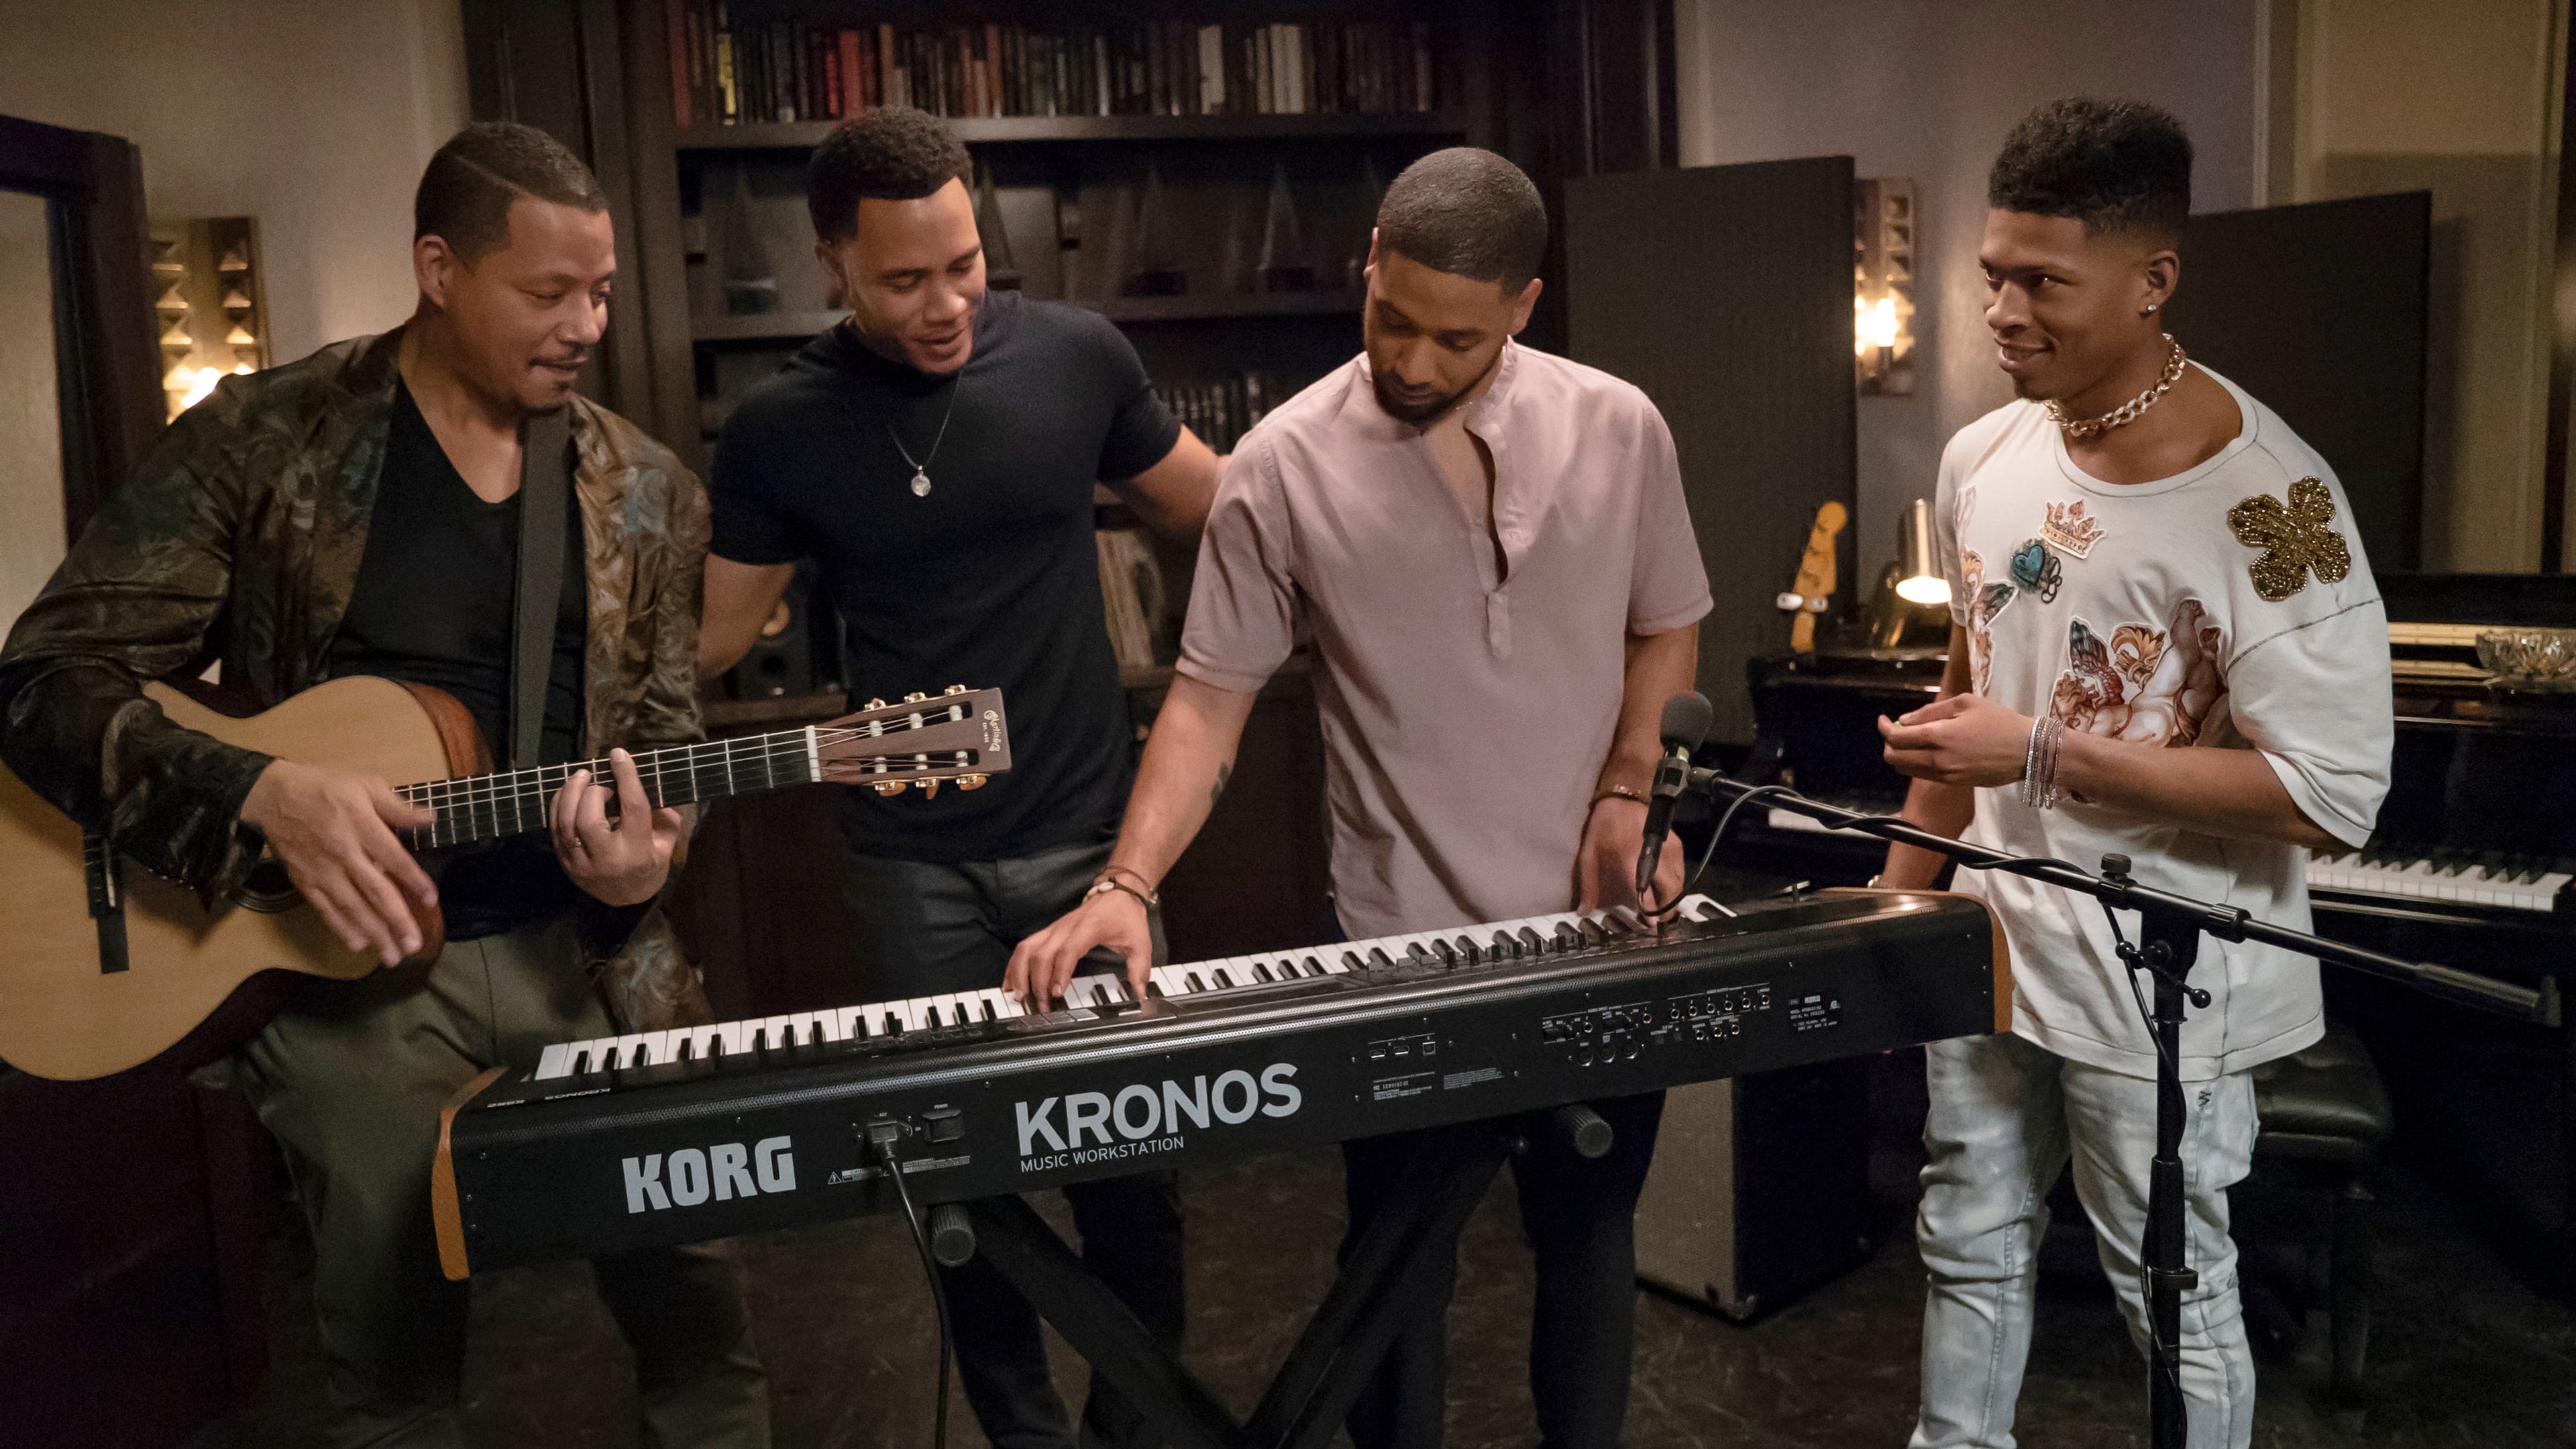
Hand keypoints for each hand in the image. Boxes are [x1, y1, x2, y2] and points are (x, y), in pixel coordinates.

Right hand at [239, 759, 436, 966]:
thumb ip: (398, 807)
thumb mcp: (365, 785)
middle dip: (396, 921)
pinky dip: (341, 928)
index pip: (394, 858)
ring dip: (374, 933)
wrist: (271, 795)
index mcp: (361, 826)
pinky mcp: (304, 880)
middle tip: (415, 946)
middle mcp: (343, 852)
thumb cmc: (324, 787)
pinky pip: (325, 908)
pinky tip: (358, 945)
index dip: (414, 881)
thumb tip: (432, 818)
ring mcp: (322, 870)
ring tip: (393, 956)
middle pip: (375, 891)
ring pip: (352, 907)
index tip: (431, 902)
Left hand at [549, 748, 684, 906]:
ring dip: (570, 794)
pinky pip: (555, 830)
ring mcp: (582, 864)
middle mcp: (607, 860)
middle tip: (598, 780)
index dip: (626, 777)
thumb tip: (648, 777)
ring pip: (566, 824)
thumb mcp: (667, 839)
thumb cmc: (651, 861)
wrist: (628, 897)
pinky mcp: (566, 864)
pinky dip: (558, 806)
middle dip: (590, 791)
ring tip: (580, 778)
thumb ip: (663, 810)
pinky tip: (568, 793)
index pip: (631, 808)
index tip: (619, 755)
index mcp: (638, 852)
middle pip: (589, 819)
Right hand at [1005, 885, 1153, 1006]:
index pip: (1068, 950)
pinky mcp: (1048, 932)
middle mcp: (1066, 927)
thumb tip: (1140, 993)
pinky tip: (1010, 982)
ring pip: (1027, 948)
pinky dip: (1015, 965)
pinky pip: (1025, 947)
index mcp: (1089, 928)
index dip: (1060, 972)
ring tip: (1018, 996)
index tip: (1057, 993)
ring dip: (1019, 973)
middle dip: (1037, 982)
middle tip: (1041, 1006)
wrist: (1118, 892)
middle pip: (1042, 953)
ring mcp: (1054, 929)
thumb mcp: (1141, 942)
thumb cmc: (1126, 916)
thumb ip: (1140, 968)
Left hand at [1575, 795, 1681, 914]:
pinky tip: (1666, 891)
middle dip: (1667, 910)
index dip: (1650, 910)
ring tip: (1663, 911)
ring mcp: (1670, 850)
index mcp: (1631, 859)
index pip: (1646, 891)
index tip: (1651, 925)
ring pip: (1679, 884)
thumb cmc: (1605, 825)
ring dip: (1673, 899)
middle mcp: (1655, 855)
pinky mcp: (1677, 846)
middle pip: (1670, 891)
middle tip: (1658, 922)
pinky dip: (1676, 884)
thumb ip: (1588, 885)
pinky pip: (1681, 873)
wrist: (1625, 797)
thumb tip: (1583, 911)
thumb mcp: (1589, 853)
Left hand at [1879, 693, 2034, 786]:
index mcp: (1938, 736)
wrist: (2028, 750)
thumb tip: (1905, 720)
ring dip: (1902, 754)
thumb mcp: (1965, 703)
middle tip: (1896, 730)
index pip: (1895, 738)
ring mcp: (1945, 775)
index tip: (1883, 720)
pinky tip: (1929, 749)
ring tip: (1913, 738)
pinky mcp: (1954, 783)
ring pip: (1907, 769)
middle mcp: (1937, 760)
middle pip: (1894, 758)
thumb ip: (1930, 711)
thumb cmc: (1999, 721)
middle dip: (1889, 743)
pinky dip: (1918, 762)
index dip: (1884, 728)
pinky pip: (1924, 774)